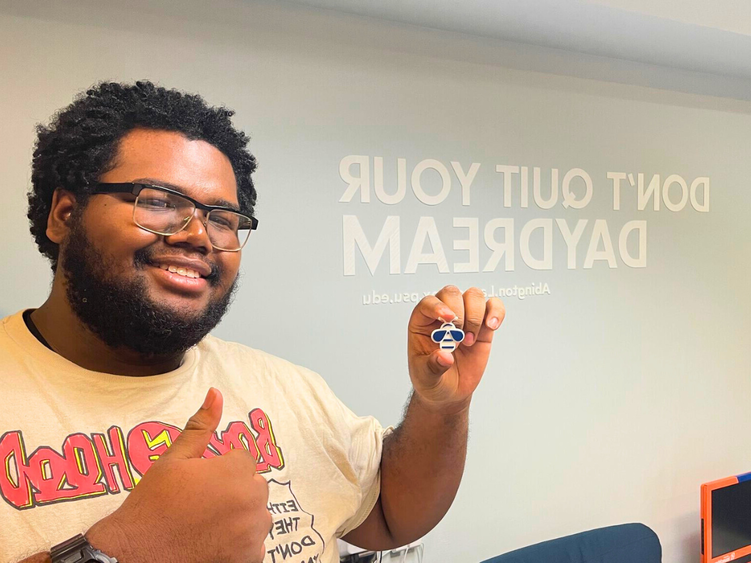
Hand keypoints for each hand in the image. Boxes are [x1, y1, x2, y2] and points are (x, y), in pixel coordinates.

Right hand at [86, 389, 270, 562]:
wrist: (134, 556)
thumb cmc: (151, 507)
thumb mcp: (173, 460)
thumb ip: (200, 426)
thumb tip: (216, 394)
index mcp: (236, 472)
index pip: (244, 460)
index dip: (221, 469)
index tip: (199, 484)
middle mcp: (251, 502)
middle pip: (254, 486)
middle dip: (233, 490)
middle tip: (200, 504)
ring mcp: (253, 534)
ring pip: (257, 515)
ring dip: (239, 517)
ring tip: (205, 524)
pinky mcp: (249, 559)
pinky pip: (255, 543)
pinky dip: (240, 544)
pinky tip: (212, 542)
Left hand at [407, 286, 503, 409]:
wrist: (450, 392)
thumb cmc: (432, 380)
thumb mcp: (426, 377)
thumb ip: (433, 367)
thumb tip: (444, 357)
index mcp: (422, 322)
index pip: (428, 303)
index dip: (438, 306)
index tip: (448, 319)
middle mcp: (442, 315)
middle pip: (452, 293)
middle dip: (459, 315)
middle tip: (458, 339)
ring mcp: (464, 317)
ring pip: (473, 295)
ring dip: (475, 316)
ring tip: (470, 340)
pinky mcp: (483, 325)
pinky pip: (493, 306)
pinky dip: (496, 311)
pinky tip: (492, 326)